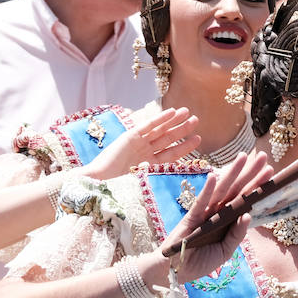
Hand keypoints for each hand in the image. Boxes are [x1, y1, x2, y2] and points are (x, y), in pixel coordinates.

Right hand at [86, 108, 200, 180]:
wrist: (98, 181)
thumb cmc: (118, 186)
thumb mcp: (144, 181)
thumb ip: (158, 176)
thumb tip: (180, 180)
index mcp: (151, 163)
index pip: (173, 153)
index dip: (186, 146)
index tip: (198, 138)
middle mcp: (146, 152)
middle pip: (168, 138)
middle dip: (182, 129)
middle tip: (196, 119)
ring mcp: (138, 144)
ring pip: (160, 130)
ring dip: (173, 120)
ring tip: (187, 112)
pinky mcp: (129, 137)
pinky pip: (147, 126)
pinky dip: (159, 119)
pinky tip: (171, 112)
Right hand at [160, 152, 271, 281]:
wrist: (176, 271)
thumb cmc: (200, 262)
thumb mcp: (225, 251)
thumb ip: (237, 235)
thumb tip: (249, 214)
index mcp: (228, 219)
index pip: (245, 198)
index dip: (256, 185)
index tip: (269, 171)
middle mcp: (218, 212)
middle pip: (236, 189)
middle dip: (249, 173)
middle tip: (263, 157)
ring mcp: (205, 213)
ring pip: (221, 190)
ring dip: (231, 173)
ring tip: (243, 158)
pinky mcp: (191, 218)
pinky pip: (200, 202)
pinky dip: (207, 190)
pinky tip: (215, 176)